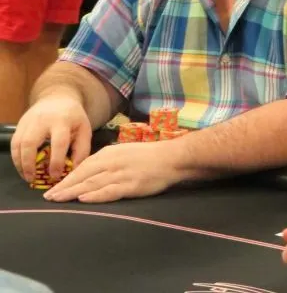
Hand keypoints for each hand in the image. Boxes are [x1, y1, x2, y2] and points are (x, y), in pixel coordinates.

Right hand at [11, 95, 91, 182]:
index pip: (59, 142)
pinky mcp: (21, 123)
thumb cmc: (73, 118)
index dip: (56, 162)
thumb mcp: (84, 130)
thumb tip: (74, 171)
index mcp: (63, 120)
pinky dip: (16, 157)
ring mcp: (29, 120)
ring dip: (20, 163)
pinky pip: (14, 143)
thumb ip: (82, 150)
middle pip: (30, 142)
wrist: (58, 98)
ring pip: (18, 143)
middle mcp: (43, 119)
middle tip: (33, 179)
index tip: (55, 176)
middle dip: (29, 164)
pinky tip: (23, 167)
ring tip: (27, 176)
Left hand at [43, 140, 181, 202]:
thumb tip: (91, 172)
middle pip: (83, 175)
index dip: (68, 177)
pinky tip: (83, 198)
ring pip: (92, 183)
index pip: (83, 165)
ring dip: (73, 192)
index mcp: (110, 152)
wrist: (171, 158)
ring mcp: (121, 173)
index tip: (55, 187)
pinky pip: (109, 191)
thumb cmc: (149, 156)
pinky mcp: (131, 185)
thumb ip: (108, 161)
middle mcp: (112, 161)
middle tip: (49, 196)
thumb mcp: (125, 153)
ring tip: (59, 199)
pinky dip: (94, 195)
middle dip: (64, 186)